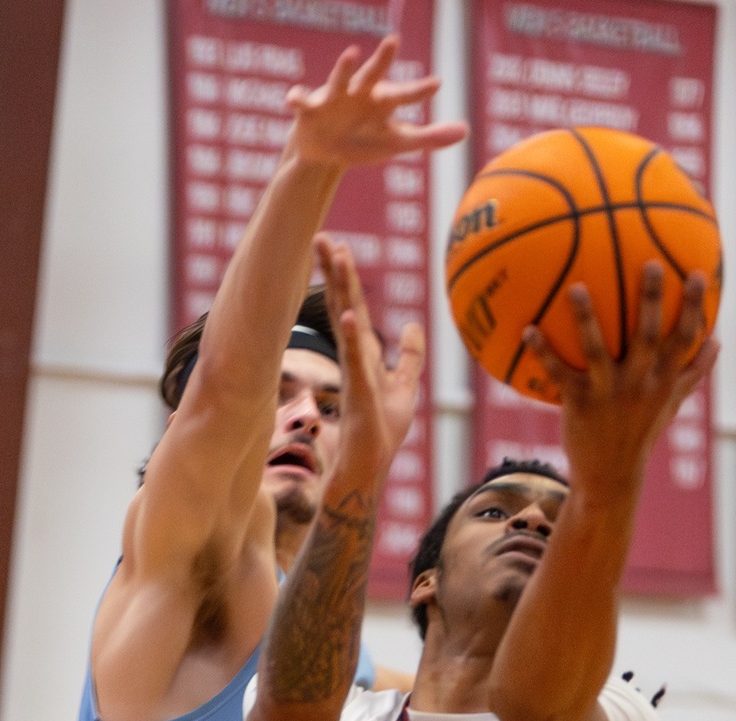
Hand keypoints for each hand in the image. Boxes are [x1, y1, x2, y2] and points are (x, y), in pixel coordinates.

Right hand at [284, 37, 465, 168]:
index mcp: (382, 101)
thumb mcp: (397, 142)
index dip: (419, 91)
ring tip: (352, 54)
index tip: (436, 84)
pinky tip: (292, 98)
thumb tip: (467, 131)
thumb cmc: (364, 140)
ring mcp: (335, 98)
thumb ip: (430, 137)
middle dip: (383, 59)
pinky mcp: (310, 110)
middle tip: (394, 40)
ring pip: (340, 80)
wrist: (325, 149)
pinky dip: (297, 99)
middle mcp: (360, 93)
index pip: (405, 96)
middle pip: (374, 75)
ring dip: (344, 68)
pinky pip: (302, 103)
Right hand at [314, 236, 424, 492]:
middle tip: (322, 237)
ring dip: (341, 290)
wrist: (367, 468)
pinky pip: (356, 360)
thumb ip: (410, 357)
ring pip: (346, 323)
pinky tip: (349, 316)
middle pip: (343, 306)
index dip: (346, 278)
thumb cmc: (382, 432)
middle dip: (334, 272)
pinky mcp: (359, 393)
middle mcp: (355, 358)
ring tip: (335, 258)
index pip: (352, 307)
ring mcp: (354, 373)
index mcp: (363, 354)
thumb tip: (413, 325)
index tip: (339, 246)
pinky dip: (352, 337)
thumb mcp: (404, 387)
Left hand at [526, 264, 717, 498]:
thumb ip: (693, 372)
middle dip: (651, 300)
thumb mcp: (671, 404)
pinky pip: (559, 373)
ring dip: (586, 319)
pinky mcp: (580, 404)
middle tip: (649, 263)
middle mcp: (640, 385)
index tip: (697, 273)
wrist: (611, 477)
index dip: (693, 307)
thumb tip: (718, 341)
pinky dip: (543, 352)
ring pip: (598, 351)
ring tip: (575, 287)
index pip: (685, 340)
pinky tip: (528, 329)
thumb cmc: (641, 432)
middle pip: (649, 337)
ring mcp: (609, 394)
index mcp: (664, 381)